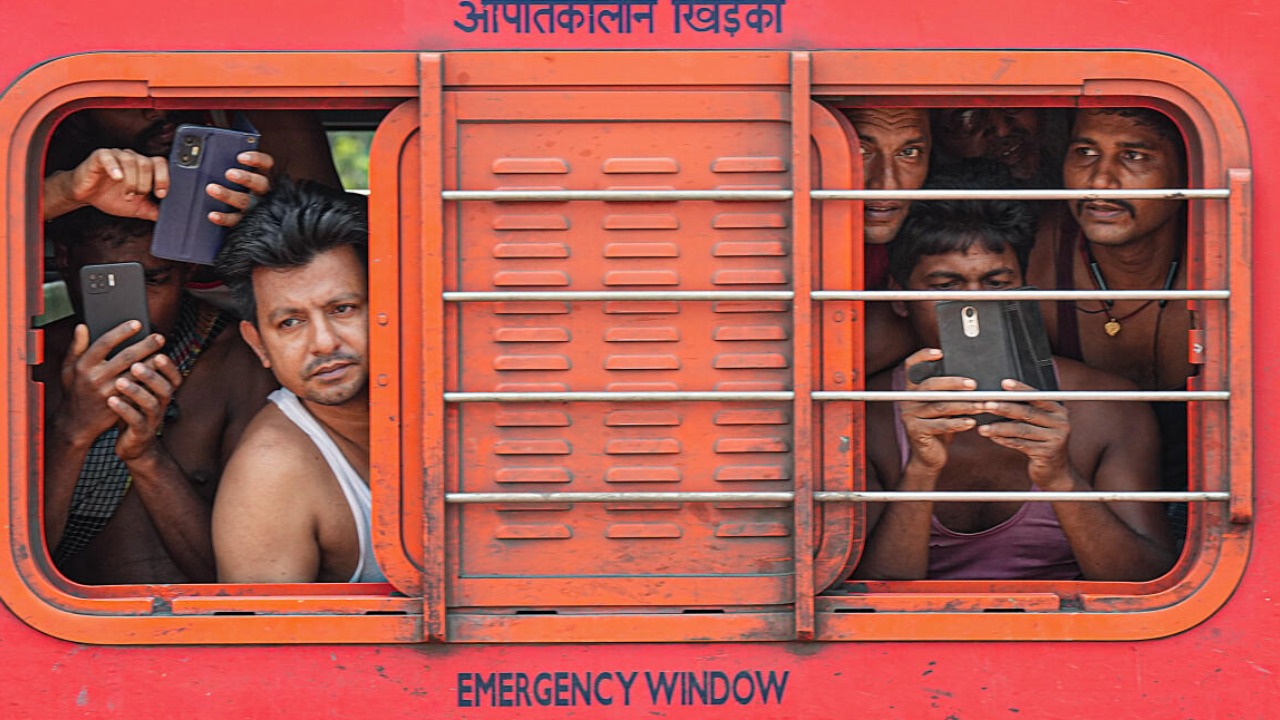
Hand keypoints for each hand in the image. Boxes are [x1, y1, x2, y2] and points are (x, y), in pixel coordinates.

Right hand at [55, 148, 169, 220]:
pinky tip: (117, 178)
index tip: (161, 194)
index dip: (164, 178)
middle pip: (146, 163)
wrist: (86, 196)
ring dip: (131, 180)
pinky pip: (109, 157)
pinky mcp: (100, 156)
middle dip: (145, 183)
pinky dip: (114, 167)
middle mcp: (132, 158)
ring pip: (131, 161)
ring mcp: (116, 156)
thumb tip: (169, 217)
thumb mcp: (136, 208)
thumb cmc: (110, 197)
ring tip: (127, 195)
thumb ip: (153, 210)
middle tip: (138, 197)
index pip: (160, 164)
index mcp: (143, 168)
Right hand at [56, 322, 165, 445]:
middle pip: (125, 357)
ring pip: (136, 374)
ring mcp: (109, 392)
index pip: (105, 343)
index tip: (137, 323)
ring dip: (152, 363)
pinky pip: (138, 389)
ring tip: (164, 354)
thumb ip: (76, 347)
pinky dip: (149, 380)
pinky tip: (160, 373)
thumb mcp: (68, 369)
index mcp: (83, 365)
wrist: (76, 423)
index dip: (122, 332)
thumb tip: (82, 326)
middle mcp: (96, 377)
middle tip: (159, 337)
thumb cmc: (74, 390)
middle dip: (145, 346)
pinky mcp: (120, 403)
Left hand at [109, 354, 183, 462]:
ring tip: (120, 382)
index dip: (169, 367)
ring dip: (137, 392)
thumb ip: (135, 370)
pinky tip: (112, 400)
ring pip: (151, 405)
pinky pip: (135, 421)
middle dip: (152, 376)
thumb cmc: (132, 410)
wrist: (132, 444)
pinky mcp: (140, 433)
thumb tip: (125, 342)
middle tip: (136, 364)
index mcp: (163, 392)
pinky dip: (125, 410)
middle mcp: (162, 405)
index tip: (158, 354)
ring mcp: (152, 420)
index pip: (175, 377)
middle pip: (165, 389)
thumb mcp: (137, 390)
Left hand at [205, 151, 273, 226]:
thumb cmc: (243, 191)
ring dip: (228, 195)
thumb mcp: (243, 177)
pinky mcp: (247, 222)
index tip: (240, 157)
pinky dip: (224, 218)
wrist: (257, 222)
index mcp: (263, 177)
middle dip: (245, 178)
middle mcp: (262, 192)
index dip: (256, 159)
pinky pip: (237, 220)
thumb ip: (234, 167)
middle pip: (259, 183)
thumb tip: (216, 156)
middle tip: (229, 174)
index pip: (266, 164)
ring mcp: (256, 208)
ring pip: (245, 201)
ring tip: (212, 188)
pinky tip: (213, 215)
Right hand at [898, 348, 981, 471]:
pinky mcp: (916, 431)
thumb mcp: (944, 407)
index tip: (940, 353)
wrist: (930, 455)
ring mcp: (910, 416)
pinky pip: (940, 425)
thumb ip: (950, 394)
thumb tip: (974, 381)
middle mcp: (908, 399)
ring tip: (982, 405)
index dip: (923, 357)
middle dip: (953, 383)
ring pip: (940, 406)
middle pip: (930, 386)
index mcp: (913, 389)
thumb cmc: (941, 426)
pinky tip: (972, 422)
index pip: (911, 366)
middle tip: (973, 385)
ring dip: (964, 405)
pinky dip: (958, 424)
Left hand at [976, 378, 1073, 488]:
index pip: (1037, 396)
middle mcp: (1060, 423)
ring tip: (982, 427)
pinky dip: (1004, 440)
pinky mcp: (1047, 454)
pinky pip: (1020, 444)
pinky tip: (991, 437)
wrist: (1055, 471)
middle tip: (985, 405)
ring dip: (999, 428)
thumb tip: (998, 398)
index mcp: (1058, 411)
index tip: (1004, 384)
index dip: (1020, 389)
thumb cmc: (1041, 441)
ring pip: (1021, 430)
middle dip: (1004, 408)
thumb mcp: (1040, 424)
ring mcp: (1055, 439)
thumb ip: (1027, 411)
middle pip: (1028, 412)